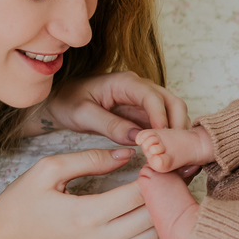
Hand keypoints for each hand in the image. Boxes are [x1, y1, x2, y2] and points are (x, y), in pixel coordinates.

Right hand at [0, 147, 157, 238]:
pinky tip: (148, 203)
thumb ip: (90, 159)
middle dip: (167, 191)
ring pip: (153, 233)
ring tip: (163, 185)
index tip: (160, 156)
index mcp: (87, 215)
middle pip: (154, 215)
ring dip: (162, 209)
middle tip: (172, 168)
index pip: (140, 193)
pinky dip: (150, 223)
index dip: (156, 173)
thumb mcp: (48, 170)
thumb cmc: (20, 205)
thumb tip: (127, 155)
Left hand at [41, 71, 189, 144]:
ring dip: (176, 133)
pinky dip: (169, 138)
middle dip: (178, 125)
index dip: (161, 118)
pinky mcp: (144, 114)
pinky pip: (163, 125)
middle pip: (172, 102)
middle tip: (175, 151)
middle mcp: (140, 88)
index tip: (162, 139)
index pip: (152, 97)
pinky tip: (166, 155)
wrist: (60, 100)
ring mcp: (144, 101)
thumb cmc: (67, 102)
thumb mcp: (83, 114)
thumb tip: (138, 139)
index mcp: (125, 82)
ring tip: (173, 156)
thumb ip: (110, 125)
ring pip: (172, 114)